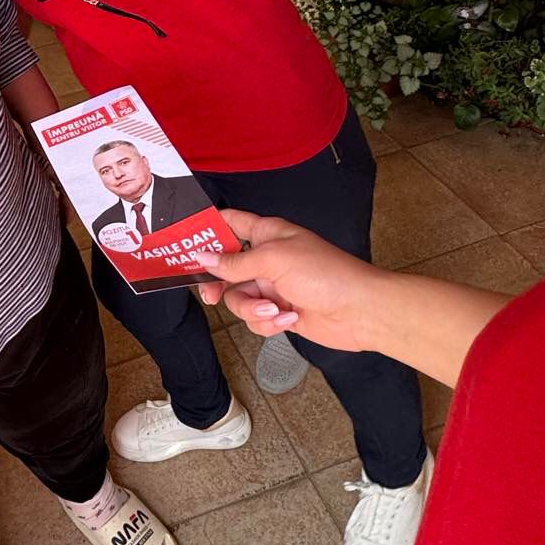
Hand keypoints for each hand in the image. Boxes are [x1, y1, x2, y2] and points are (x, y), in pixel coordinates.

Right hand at [198, 210, 379, 351]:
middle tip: (212, 296)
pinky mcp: (280, 312)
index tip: (184, 240)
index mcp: (268, 234)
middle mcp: (268, 259)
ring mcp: (273, 287)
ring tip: (275, 310)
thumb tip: (202, 257)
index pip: (230, 222)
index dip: (208, 228)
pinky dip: (269, 322)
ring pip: (239, 299)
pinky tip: (290, 319)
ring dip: (253, 309)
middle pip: (226, 268)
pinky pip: (256, 319)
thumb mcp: (274, 260)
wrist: (360, 311)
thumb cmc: (326, 274)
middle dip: (220, 285)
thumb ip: (235, 261)